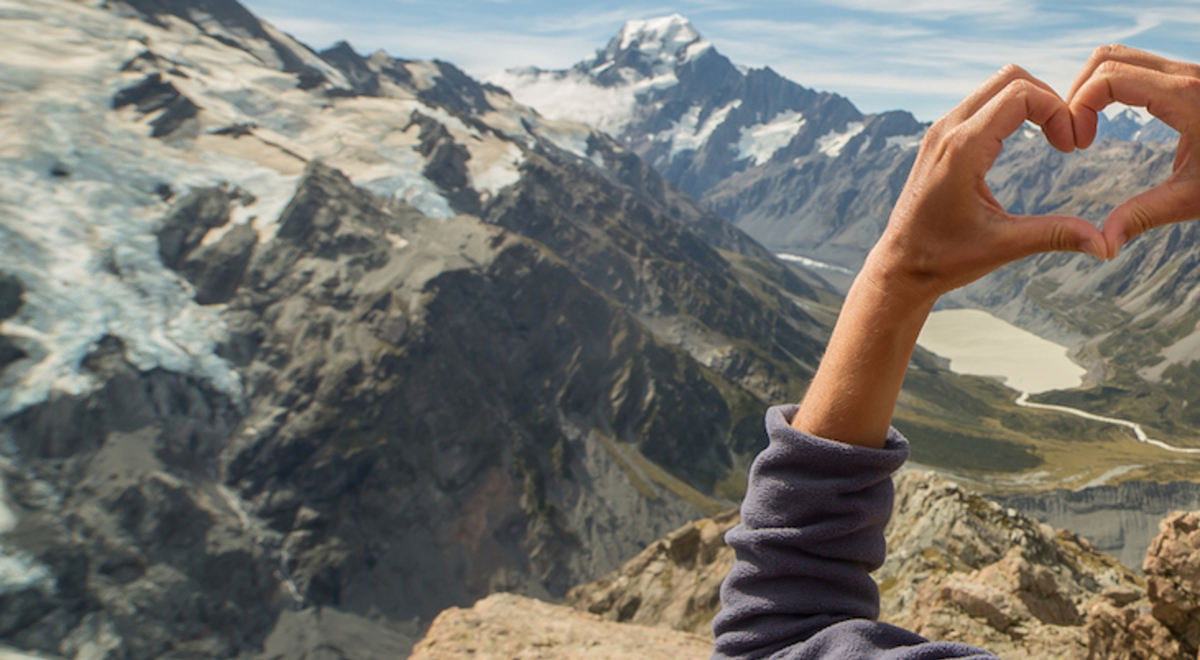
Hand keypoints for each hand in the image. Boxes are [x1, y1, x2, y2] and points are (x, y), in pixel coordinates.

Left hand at [793, 65, 1108, 447]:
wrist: (893, 272)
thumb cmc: (942, 262)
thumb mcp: (1002, 245)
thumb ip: (1056, 236)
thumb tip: (1107, 245)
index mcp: (960, 148)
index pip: (1021, 94)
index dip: (1060, 109)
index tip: (1076, 147)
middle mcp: (944, 132)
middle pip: (1009, 76)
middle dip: (1050, 98)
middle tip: (1071, 141)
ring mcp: (937, 134)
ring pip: (993, 87)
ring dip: (1029, 107)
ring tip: (1057, 146)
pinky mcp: (937, 143)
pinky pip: (981, 107)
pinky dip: (1010, 116)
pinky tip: (1028, 151)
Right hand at [1068, 45, 1199, 255]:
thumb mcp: (1195, 198)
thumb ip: (1144, 215)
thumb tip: (1102, 246)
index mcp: (1185, 97)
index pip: (1107, 78)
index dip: (1078, 108)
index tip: (1078, 146)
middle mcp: (1186, 74)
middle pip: (1106, 59)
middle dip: (1078, 94)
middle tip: (1076, 136)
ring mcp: (1188, 72)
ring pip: (1119, 57)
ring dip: (1092, 87)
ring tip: (1087, 127)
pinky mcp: (1188, 79)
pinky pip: (1136, 66)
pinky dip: (1110, 86)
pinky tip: (1109, 120)